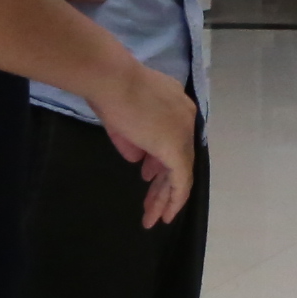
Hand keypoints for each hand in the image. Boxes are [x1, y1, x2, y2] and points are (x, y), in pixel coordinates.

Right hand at [97, 62, 198, 227]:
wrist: (111, 79)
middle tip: (150, 203)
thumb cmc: (110, 93)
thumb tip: (137, 158)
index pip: (172, 139)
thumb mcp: (122, 119)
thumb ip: (133, 140)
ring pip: (179, 172)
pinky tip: (164, 215)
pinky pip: (181, 181)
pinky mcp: (176, 149)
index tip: (147, 175)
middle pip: (178, 158)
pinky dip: (173, 199)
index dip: (159, 160)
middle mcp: (186, 118)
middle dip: (162, 183)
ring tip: (153, 217)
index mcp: (176, 105)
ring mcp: (183, 133)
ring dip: (164, 197)